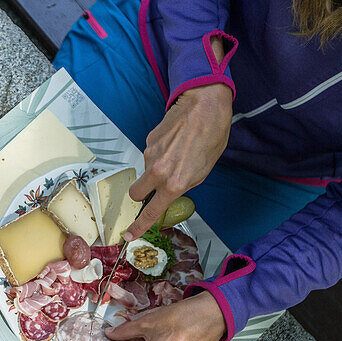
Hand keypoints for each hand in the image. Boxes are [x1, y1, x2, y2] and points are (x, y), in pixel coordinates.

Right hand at [123, 81, 232, 242]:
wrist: (204, 105)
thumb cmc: (212, 136)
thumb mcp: (204, 170)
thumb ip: (184, 184)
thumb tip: (170, 190)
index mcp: (175, 183)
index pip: (150, 211)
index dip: (139, 225)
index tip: (129, 235)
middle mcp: (158, 171)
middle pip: (136, 193)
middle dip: (141, 194)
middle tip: (153, 188)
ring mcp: (150, 154)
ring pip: (146, 170)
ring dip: (157, 168)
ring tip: (179, 152)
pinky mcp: (149, 140)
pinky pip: (151, 153)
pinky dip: (160, 151)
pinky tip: (175, 141)